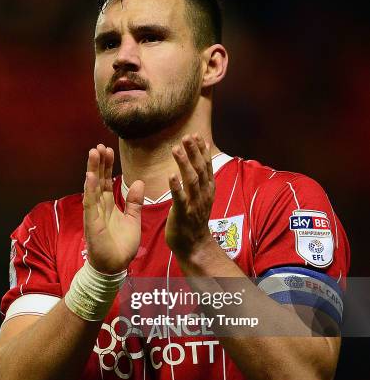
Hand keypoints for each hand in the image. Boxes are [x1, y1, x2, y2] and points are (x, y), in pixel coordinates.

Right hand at [83, 144, 143, 272]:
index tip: (108, 150)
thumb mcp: (133, 220)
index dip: (107, 166)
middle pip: (98, 180)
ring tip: (93, 153)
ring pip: (92, 187)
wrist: (115, 266)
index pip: (106, 181)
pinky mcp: (91, 222)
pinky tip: (90, 175)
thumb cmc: (122, 246)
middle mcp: (99, 206)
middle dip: (99, 163)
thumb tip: (138, 182)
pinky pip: (90, 203)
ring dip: (92, 170)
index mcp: (108, 205)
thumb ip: (134, 202)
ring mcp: (93, 213)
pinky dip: (90, 189)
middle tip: (99, 146)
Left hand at [165, 134, 214, 259]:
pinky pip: (180, 199)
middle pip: (200, 169)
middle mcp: (204, 194)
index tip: (196, 135)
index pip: (207, 165)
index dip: (201, 150)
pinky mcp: (184, 214)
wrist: (194, 244)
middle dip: (193, 152)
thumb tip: (201, 153)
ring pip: (191, 180)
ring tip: (176, 149)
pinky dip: (176, 186)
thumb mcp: (201, 195)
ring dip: (184, 164)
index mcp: (208, 188)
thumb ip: (201, 176)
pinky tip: (171, 175)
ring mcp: (195, 204)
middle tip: (186, 136)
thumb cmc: (194, 218)